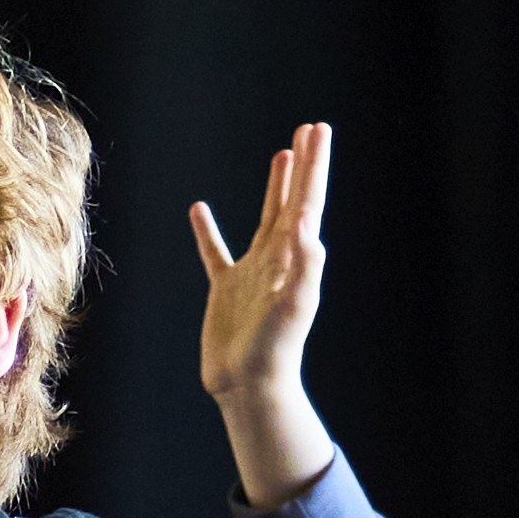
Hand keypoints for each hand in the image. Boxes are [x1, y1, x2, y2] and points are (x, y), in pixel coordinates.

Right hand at [187, 122, 341, 506]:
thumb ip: (303, 264)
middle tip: (309, 131)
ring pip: (266, 218)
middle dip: (303, 166)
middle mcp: (279, 259)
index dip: (314, 166)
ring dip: (275, 187)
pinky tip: (199, 210)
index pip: (308, 202)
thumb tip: (304, 222)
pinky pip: (216, 253)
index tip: (318, 131)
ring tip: (281, 155)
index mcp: (296, 259)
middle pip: (293, 201)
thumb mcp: (294, 305)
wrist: (249, 386)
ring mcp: (253, 273)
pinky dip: (208, 231)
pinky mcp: (227, 290)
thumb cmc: (275, 351)